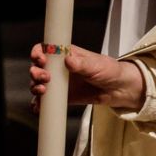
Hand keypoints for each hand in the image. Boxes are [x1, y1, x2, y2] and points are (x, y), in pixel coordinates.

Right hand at [29, 43, 144, 110]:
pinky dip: (39, 104)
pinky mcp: (62, 97)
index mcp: (67, 55)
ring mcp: (60, 83)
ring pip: (38, 83)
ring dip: (35, 87)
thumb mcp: (97, 65)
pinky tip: (39, 106)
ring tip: (43, 90)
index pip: (46, 49)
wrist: (119, 89)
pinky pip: (46, 101)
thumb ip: (82, 64)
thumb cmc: (110, 71)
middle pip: (38, 67)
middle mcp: (60, 68)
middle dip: (36, 72)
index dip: (39, 53)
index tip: (41, 60)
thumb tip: (68, 59)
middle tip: (45, 78)